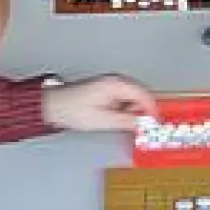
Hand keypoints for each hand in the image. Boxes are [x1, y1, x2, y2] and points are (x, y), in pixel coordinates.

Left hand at [41, 74, 157, 131]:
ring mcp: (111, 85)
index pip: (145, 95)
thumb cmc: (74, 110)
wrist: (53, 106)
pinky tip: (116, 119)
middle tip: (139, 128)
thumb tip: (145, 124)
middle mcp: (116, 81)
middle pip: (141, 95)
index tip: (156, 124)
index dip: (152, 110)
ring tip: (121, 123)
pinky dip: (124, 110)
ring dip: (132, 112)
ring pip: (133, 98)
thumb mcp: (104, 120)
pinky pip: (123, 99)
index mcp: (117, 84)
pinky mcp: (106, 91)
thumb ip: (127, 121)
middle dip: (142, 112)